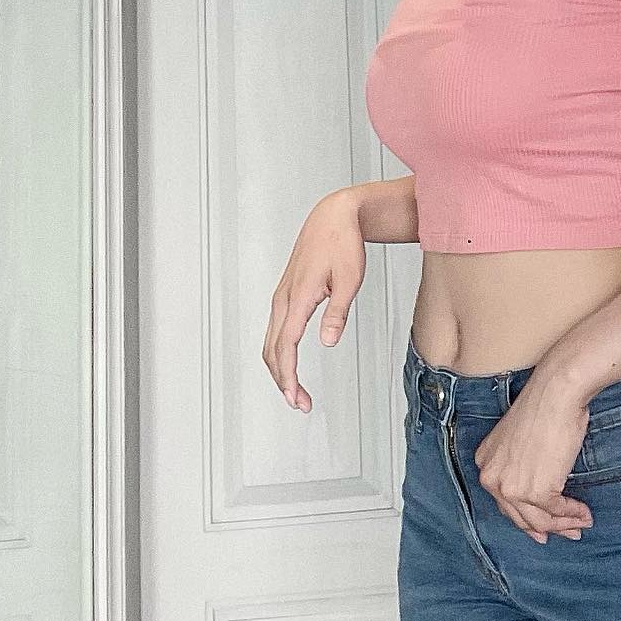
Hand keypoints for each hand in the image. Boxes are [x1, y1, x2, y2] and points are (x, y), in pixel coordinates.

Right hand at [262, 185, 366, 413]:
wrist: (333, 217)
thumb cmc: (343, 243)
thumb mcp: (350, 279)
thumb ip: (337, 313)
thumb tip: (327, 343)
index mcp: (298, 297)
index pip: (286, 347)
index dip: (289, 377)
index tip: (297, 399)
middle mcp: (283, 299)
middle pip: (272, 350)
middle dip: (283, 381)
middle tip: (301, 404)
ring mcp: (281, 296)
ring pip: (270, 341)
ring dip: (280, 369)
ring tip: (297, 391)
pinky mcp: (285, 294)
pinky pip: (275, 330)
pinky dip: (279, 352)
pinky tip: (290, 363)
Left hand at [473, 371, 595, 543]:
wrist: (556, 393)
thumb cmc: (545, 407)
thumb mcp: (520, 439)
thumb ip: (523, 465)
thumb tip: (542, 492)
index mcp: (484, 463)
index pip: (504, 501)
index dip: (527, 517)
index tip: (544, 527)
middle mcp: (491, 478)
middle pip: (519, 517)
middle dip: (547, 528)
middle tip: (568, 531)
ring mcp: (511, 487)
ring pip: (538, 522)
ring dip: (563, 525)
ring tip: (581, 523)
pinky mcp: (536, 491)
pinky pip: (557, 512)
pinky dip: (572, 515)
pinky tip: (584, 512)